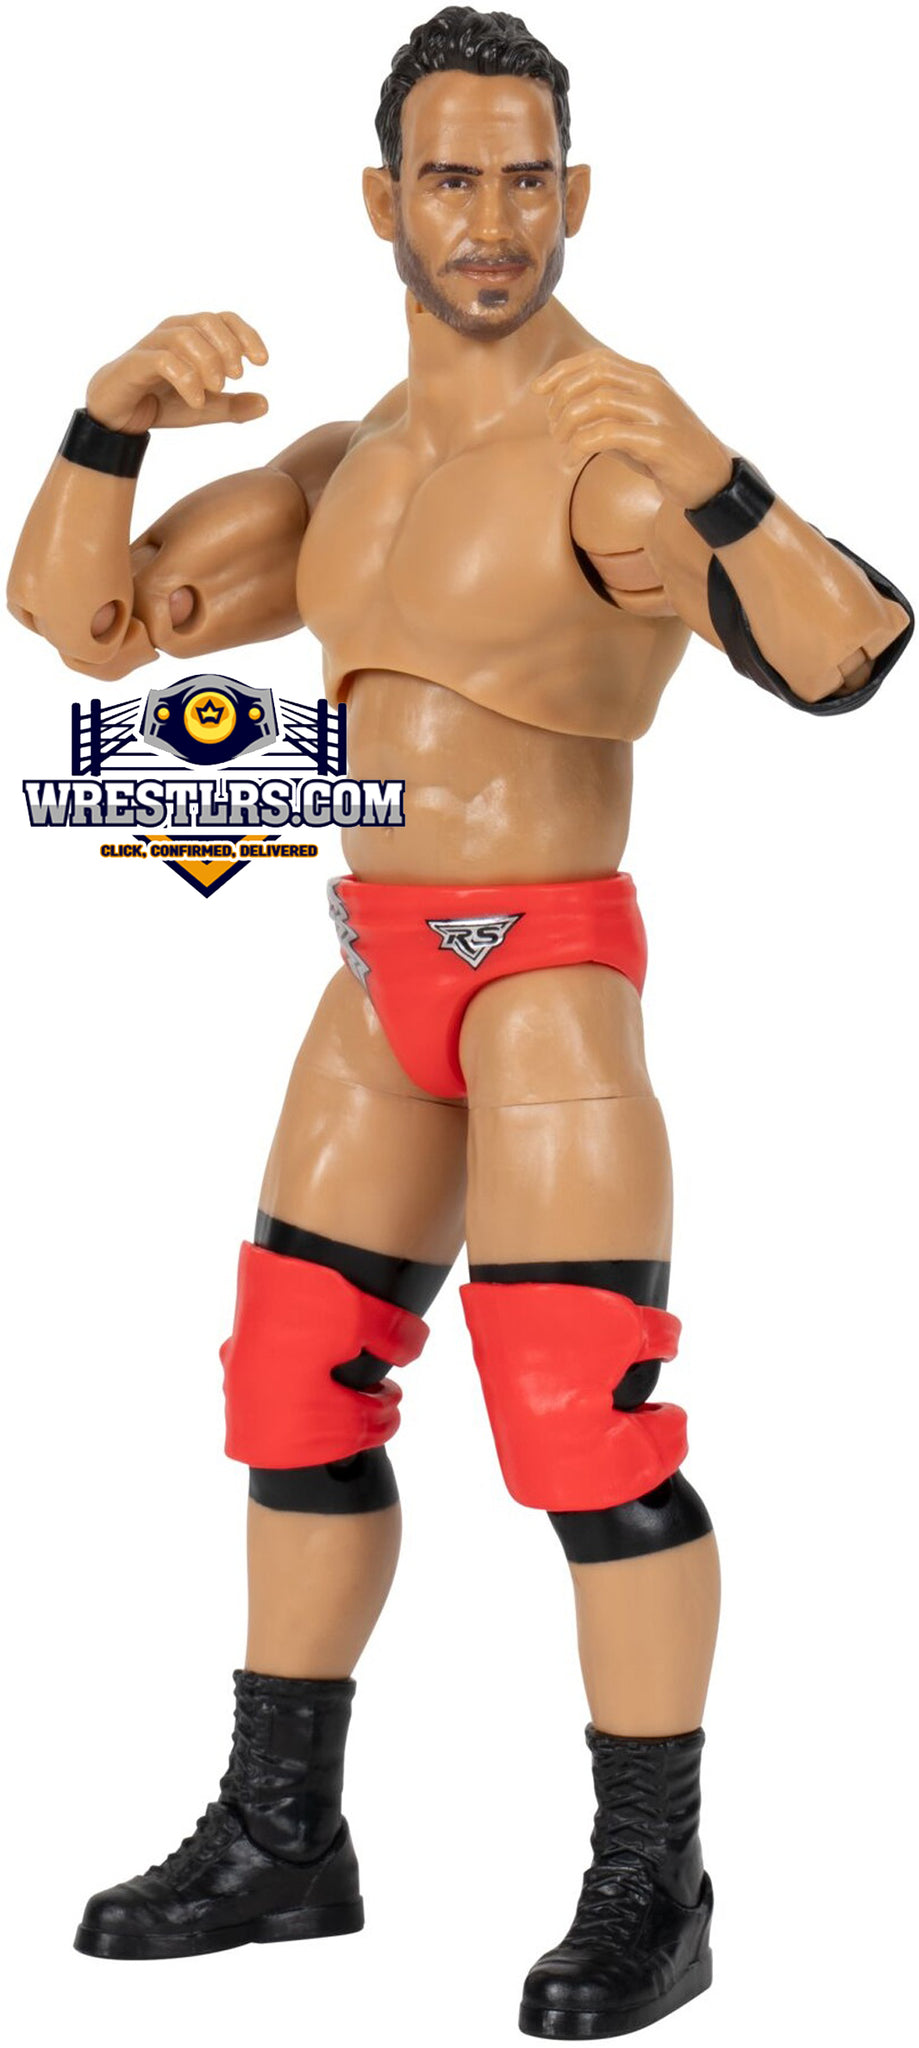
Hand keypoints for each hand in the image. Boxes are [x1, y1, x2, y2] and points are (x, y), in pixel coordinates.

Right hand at [86, 312, 268, 433]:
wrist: (118, 418)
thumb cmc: (161, 403)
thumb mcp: (204, 409)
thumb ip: (233, 406)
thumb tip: (266, 404)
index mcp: (192, 334)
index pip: (224, 319)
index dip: (246, 335)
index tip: (262, 362)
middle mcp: (172, 331)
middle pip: (207, 321)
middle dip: (228, 347)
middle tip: (236, 378)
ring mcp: (152, 344)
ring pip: (186, 337)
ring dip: (209, 362)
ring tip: (217, 389)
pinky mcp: (135, 363)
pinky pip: (164, 360)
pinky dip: (187, 380)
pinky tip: (197, 401)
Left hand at [534, 346, 732, 508]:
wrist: (709, 478)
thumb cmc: (665, 454)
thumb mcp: (633, 424)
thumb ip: (605, 412)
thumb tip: (563, 409)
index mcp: (645, 377)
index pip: (597, 360)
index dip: (562, 371)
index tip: (539, 390)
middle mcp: (652, 388)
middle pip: (594, 376)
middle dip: (563, 399)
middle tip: (553, 427)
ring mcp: (657, 413)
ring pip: (598, 402)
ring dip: (569, 424)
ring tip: (561, 445)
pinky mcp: (659, 442)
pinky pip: (608, 434)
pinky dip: (581, 445)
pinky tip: (572, 459)